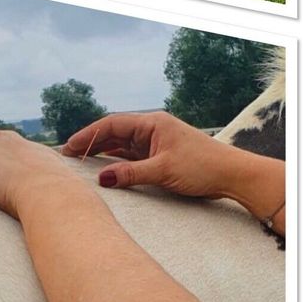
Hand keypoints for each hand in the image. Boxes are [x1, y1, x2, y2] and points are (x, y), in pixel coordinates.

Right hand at [63, 111, 242, 197]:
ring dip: (101, 152)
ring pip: (121, 144)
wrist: (235, 175)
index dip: (88, 135)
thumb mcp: (164, 171)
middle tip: (67, 154)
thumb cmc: (203, 167)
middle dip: (90, 142)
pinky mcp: (159, 154)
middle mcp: (151, 128)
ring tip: (79, 161)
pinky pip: (131, 155)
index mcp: (152, 123)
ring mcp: (155, 141)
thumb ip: (131, 174)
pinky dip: (116, 160)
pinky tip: (103, 168)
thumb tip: (102, 179)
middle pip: (113, 132)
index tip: (70, 146)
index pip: (112, 124)